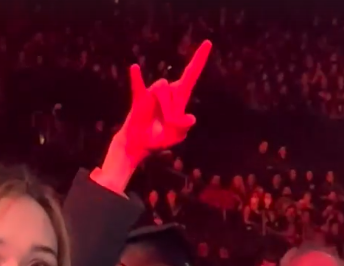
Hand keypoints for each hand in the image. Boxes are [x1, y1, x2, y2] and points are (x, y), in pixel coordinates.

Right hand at [118, 40, 211, 161]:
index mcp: (180, 98)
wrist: (140, 145)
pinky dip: (136, 78)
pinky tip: (135, 68)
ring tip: (161, 121)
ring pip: (164, 87)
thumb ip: (183, 128)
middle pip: (181, 86)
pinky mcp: (140, 99)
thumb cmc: (159, 139)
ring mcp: (153, 94)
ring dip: (166, 107)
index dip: (199, 60)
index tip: (208, 43)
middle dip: (179, 106)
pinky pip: (138, 86)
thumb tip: (190, 118)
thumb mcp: (175, 137)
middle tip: (170, 123)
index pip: (191, 75)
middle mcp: (168, 91)